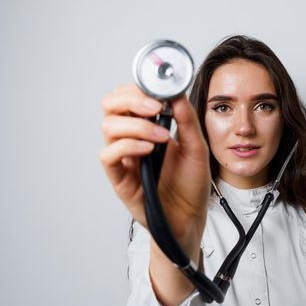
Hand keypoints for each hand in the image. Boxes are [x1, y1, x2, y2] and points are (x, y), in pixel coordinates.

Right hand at [99, 84, 210, 251]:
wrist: (189, 216)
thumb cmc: (191, 183)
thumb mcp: (196, 146)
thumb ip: (186, 119)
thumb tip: (177, 93)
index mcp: (148, 126)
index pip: (129, 96)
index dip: (138, 89)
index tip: (159, 92)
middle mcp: (131, 138)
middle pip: (111, 106)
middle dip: (131, 100)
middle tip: (156, 108)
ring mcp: (123, 157)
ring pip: (108, 126)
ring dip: (136, 125)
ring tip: (162, 137)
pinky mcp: (119, 177)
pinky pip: (108, 155)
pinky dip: (127, 147)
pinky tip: (148, 150)